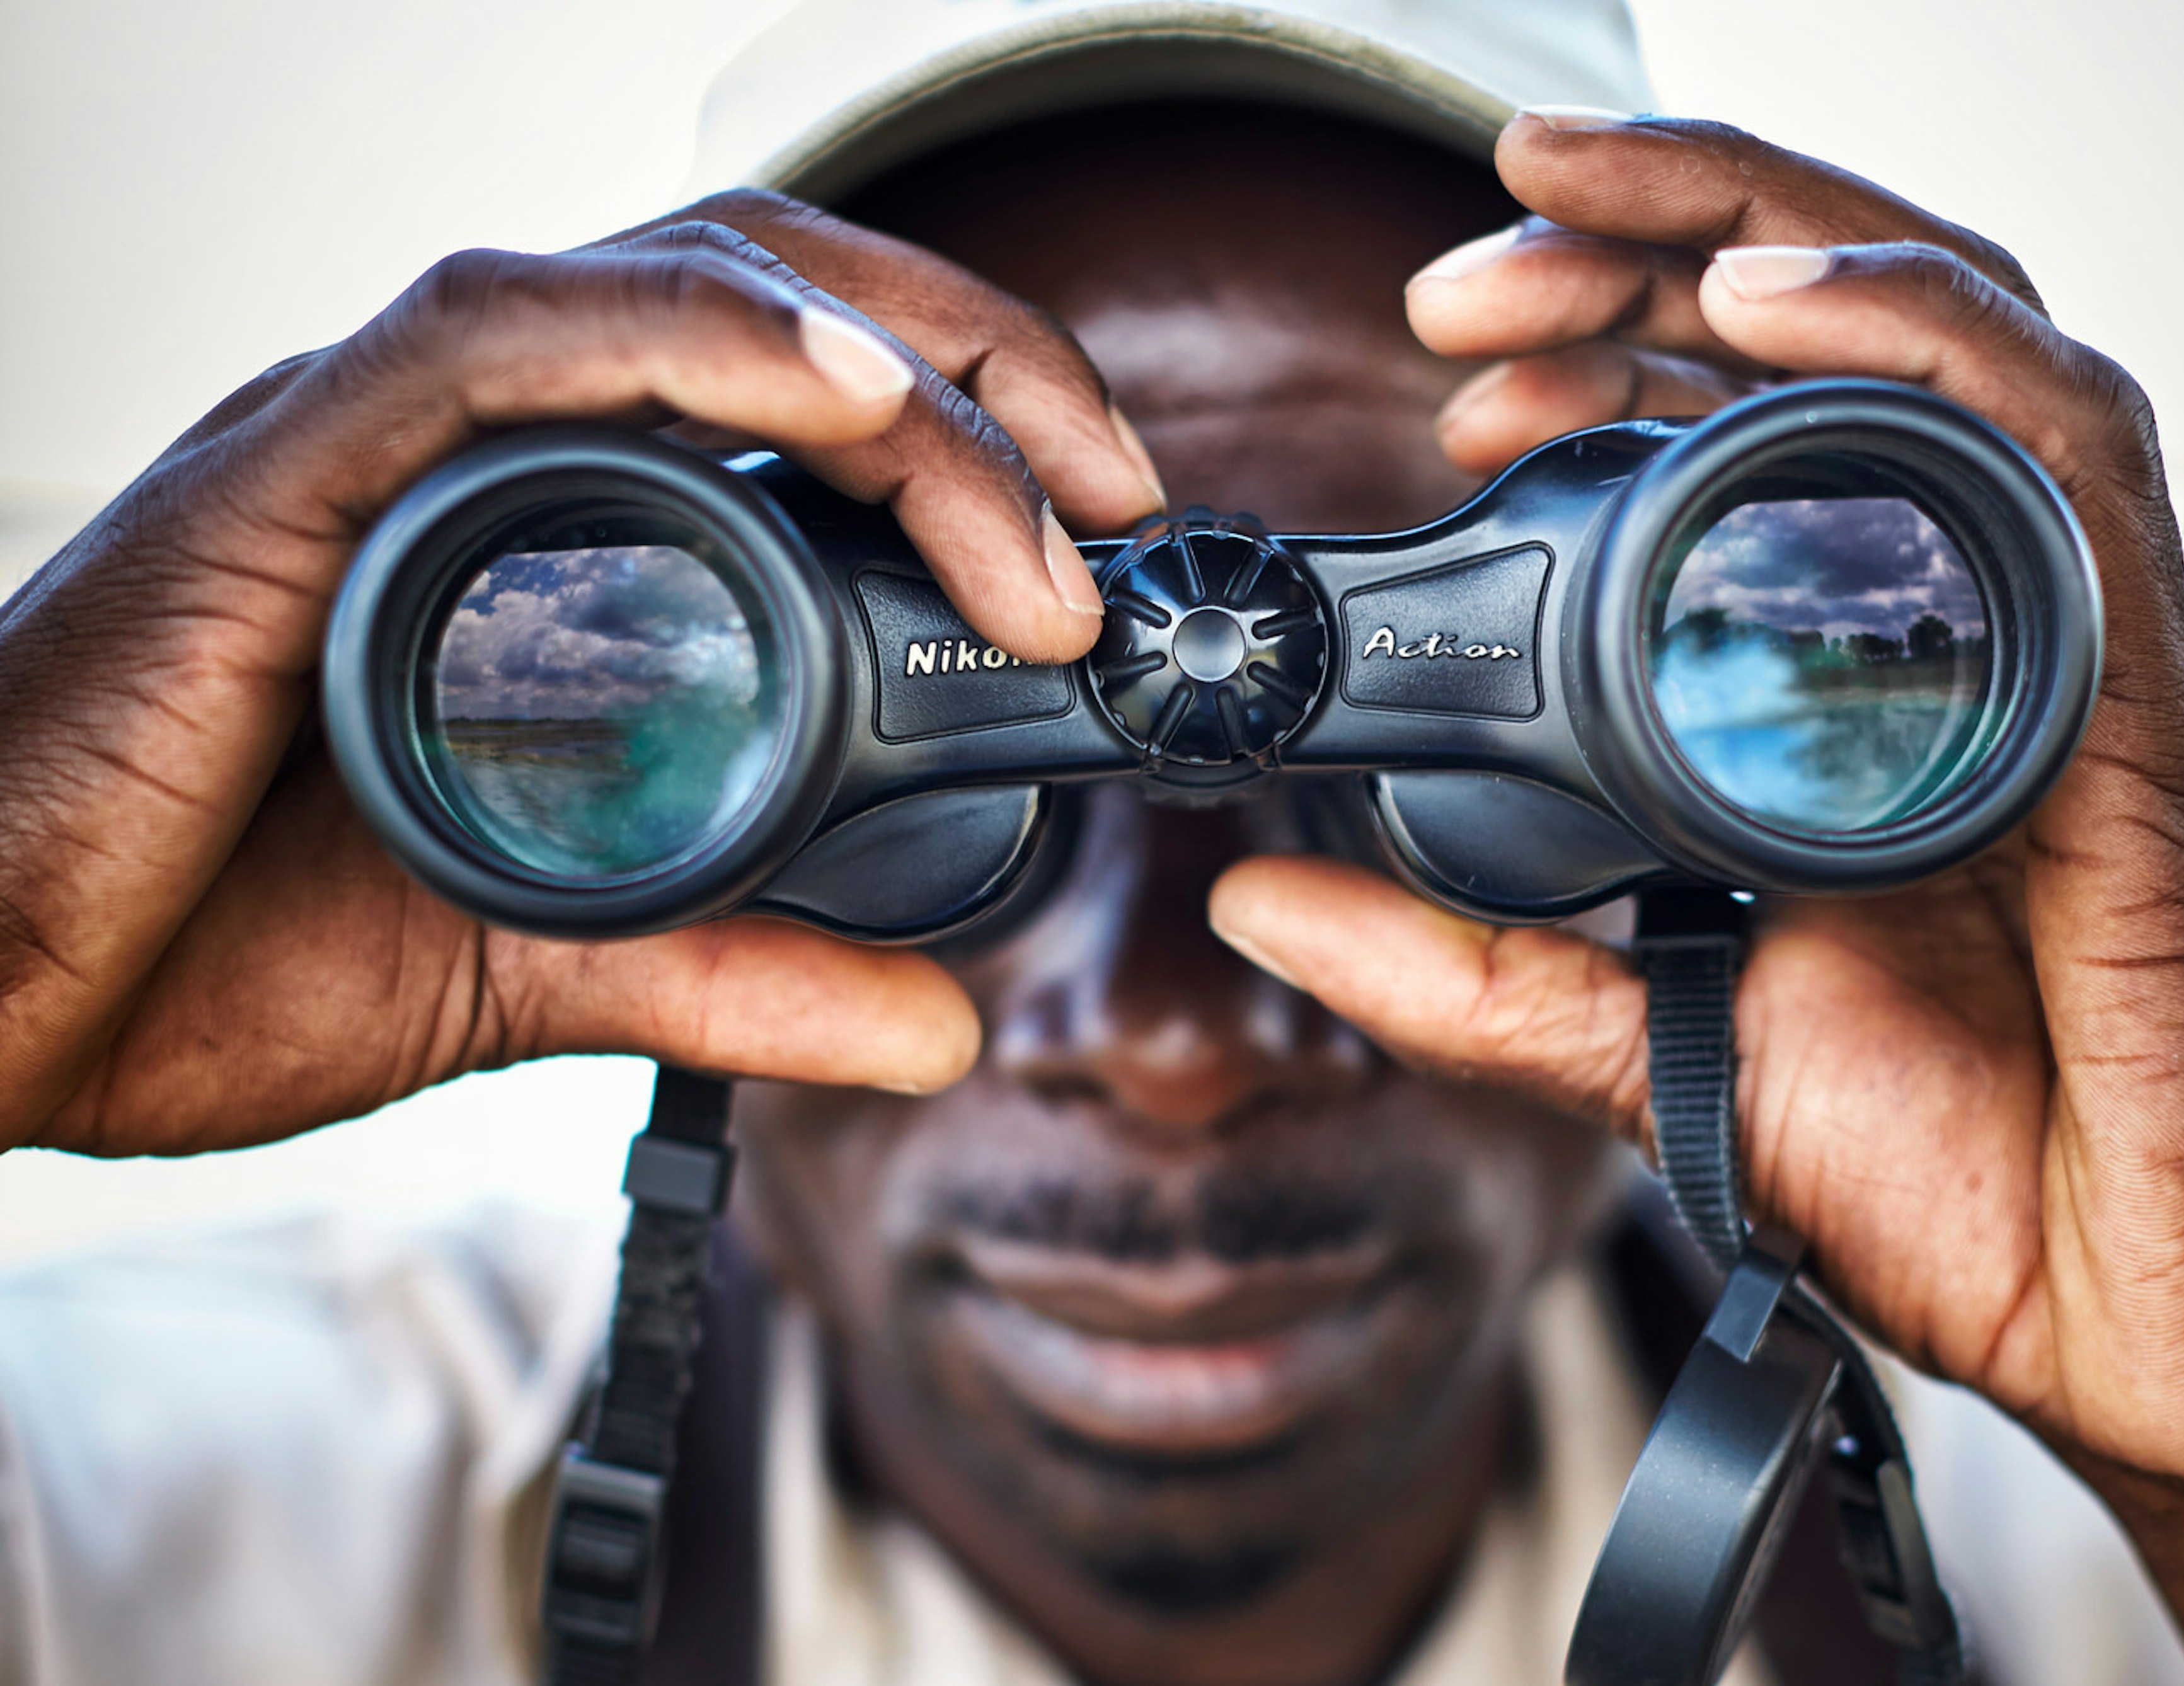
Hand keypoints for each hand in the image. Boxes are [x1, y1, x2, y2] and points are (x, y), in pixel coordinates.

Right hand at [0, 189, 1164, 1155]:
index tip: (1097, 537)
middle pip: (775, 299)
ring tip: (1036, 494)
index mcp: (537, 526)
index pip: (791, 390)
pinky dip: (694, 343)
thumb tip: (939, 1023)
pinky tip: (841, 393)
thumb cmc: (207, 945)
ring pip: (678, 291)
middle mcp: (474, 449)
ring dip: (887, 371)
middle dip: (976, 366)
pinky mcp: (292, 468)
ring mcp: (382, 439)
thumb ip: (738, 973)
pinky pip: (510, 339)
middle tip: (1115, 496)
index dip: (970, 426)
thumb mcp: (541, 962)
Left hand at [1208, 114, 2183, 1682]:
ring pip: (1944, 344)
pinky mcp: (2141, 703)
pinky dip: (1918, 350)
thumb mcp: (1648, 1048)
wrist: (2134, 1325)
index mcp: (1855, 682)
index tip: (1444, 376)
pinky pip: (2057, 458)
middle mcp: (1969, 630)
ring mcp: (2066, 647)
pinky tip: (1771, 305)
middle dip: (1640, 255)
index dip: (1595, 359)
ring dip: (1755, 247)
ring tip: (1580, 225)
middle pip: (1829, 348)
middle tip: (1465, 275)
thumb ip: (1461, 965)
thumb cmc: (1953, 1178)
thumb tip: (1259, 891)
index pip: (1744, 436)